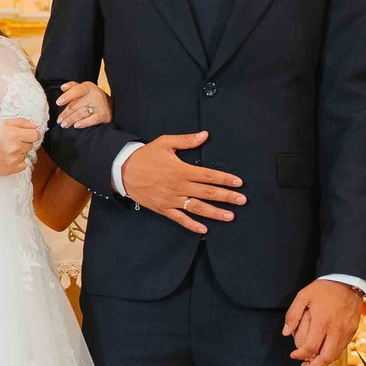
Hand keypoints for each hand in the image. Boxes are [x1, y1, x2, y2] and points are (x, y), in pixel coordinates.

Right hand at [0, 118, 42, 176]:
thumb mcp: (4, 123)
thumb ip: (22, 123)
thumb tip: (36, 125)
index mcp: (14, 135)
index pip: (36, 135)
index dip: (31, 134)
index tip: (26, 134)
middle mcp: (15, 148)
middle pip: (30, 145)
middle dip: (23, 142)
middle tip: (10, 141)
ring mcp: (13, 160)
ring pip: (26, 155)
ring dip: (19, 152)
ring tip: (5, 149)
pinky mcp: (11, 169)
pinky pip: (23, 165)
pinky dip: (17, 162)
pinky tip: (7, 157)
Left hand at [53, 81, 110, 128]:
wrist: (111, 105)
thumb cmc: (92, 97)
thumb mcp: (84, 89)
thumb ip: (73, 87)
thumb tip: (62, 88)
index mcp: (88, 87)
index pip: (77, 90)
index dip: (67, 96)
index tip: (58, 102)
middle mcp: (95, 95)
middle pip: (76, 105)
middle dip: (65, 114)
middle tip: (59, 120)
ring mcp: (100, 105)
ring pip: (81, 113)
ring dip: (71, 120)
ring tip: (64, 124)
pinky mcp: (104, 115)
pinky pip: (92, 120)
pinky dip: (84, 123)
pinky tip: (76, 126)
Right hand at [122, 132, 244, 233]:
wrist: (123, 171)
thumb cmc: (146, 156)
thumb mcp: (165, 143)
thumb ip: (186, 140)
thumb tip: (205, 135)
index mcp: (182, 170)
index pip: (209, 175)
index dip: (225, 179)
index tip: (239, 183)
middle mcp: (179, 186)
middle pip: (208, 192)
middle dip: (227, 197)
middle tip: (242, 200)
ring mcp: (172, 200)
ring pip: (198, 208)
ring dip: (215, 213)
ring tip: (230, 216)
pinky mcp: (163, 208)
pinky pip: (180, 219)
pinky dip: (192, 225)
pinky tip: (204, 230)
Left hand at [283, 279, 365, 365]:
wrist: (348, 281)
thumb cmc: (324, 288)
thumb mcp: (303, 296)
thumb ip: (293, 315)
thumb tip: (286, 332)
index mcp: (322, 322)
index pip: (310, 348)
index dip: (299, 355)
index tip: (293, 355)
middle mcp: (336, 330)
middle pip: (325, 358)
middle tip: (304, 365)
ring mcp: (346, 332)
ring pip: (335, 355)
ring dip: (323, 362)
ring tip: (313, 361)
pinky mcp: (352, 331)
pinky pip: (342, 348)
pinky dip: (332, 354)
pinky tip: (324, 350)